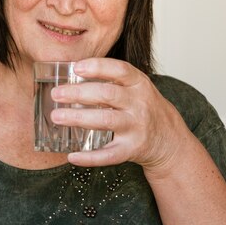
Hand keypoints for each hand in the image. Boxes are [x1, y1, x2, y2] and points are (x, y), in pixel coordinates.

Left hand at [50, 57, 188, 174]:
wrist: (169, 139)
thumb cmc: (144, 108)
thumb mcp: (136, 87)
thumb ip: (111, 79)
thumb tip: (70, 73)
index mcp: (139, 84)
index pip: (120, 69)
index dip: (98, 67)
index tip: (76, 67)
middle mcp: (139, 104)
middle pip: (107, 94)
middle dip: (78, 93)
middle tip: (56, 94)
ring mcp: (136, 127)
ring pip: (105, 121)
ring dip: (78, 118)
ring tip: (56, 116)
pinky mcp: (132, 150)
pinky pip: (109, 155)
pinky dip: (89, 157)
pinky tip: (71, 156)